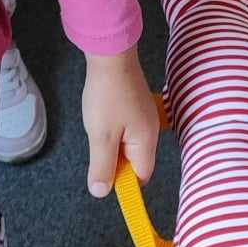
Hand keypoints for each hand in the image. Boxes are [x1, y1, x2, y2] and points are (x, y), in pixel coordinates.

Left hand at [82, 48, 158, 196]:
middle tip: (97, 146)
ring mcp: (144, 116)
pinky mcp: (135, 104)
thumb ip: (102, 166)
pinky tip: (101, 118)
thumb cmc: (107, 95)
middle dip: (114, 160)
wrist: (110, 54)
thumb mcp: (101, 135)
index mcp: (147, 141)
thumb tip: (101, 192)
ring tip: (98, 129)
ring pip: (127, 143)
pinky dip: (112, 129)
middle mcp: (150, 130)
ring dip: (111, 144)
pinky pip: (125, 128)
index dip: (123, 183)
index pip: (141, 176)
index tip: (104, 178)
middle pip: (135, 160)